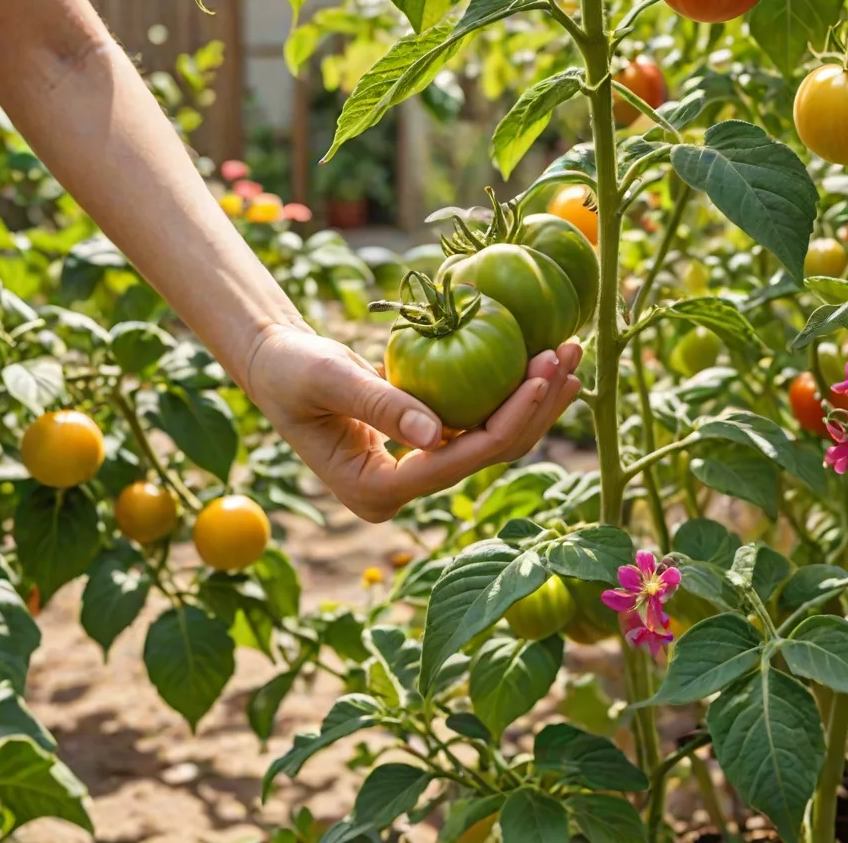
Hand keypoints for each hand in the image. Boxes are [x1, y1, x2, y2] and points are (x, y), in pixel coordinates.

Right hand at [246, 323, 582, 522]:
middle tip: (570, 354)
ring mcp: (417, 472)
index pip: (461, 459)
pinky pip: (480, 426)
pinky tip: (543, 368)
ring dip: (534, 400)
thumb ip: (379, 405)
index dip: (509, 418)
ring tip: (571, 357)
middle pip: (489, 455)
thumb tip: (436, 434)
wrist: (276, 366)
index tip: (543, 374)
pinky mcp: (426, 449)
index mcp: (377, 492)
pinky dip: (512, 396)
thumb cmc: (290, 369)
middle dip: (535, 407)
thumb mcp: (328, 379)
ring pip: (493, 443)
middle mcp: (404, 492)